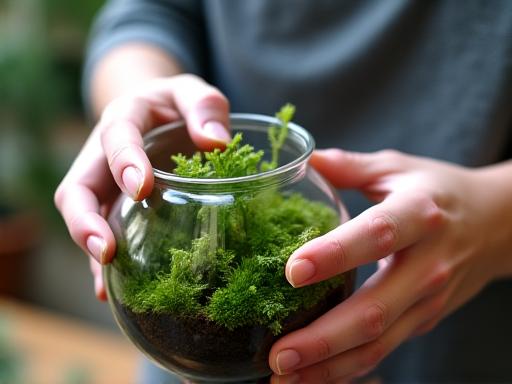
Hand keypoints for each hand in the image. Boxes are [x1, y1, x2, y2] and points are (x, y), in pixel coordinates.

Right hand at [54, 75, 229, 299]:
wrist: (161, 112)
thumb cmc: (177, 104)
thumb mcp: (193, 92)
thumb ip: (205, 107)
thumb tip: (217, 142)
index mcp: (125, 117)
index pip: (116, 136)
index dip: (124, 161)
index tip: (141, 187)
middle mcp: (104, 153)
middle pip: (78, 188)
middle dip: (86, 220)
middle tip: (107, 249)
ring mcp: (106, 184)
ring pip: (85, 218)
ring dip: (92, 249)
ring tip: (108, 282)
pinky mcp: (115, 205)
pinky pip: (104, 233)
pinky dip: (105, 261)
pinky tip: (113, 289)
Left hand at [269, 149, 511, 382]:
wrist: (495, 224)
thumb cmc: (438, 191)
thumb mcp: (397, 167)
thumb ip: (349, 166)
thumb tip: (304, 160)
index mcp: (418, 215)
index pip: (377, 235)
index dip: (336, 254)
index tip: (293, 270)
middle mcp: (426, 265)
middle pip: (375, 311)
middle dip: (323, 338)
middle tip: (278, 354)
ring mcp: (427, 300)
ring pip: (378, 343)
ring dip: (329, 367)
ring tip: (284, 377)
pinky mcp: (423, 321)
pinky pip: (383, 350)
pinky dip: (346, 369)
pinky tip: (312, 376)